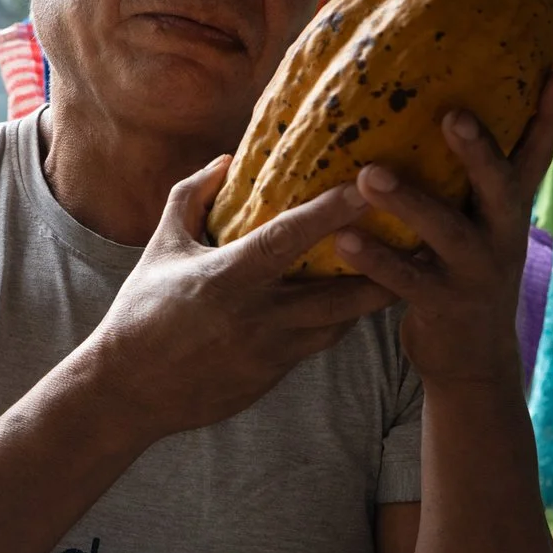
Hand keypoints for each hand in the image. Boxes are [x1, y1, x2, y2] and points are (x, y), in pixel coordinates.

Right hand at [84, 157, 397, 440]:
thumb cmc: (141, 312)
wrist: (128, 392)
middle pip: (342, 292)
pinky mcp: (274, 375)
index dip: (336, 210)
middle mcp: (258, 315)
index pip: (292, 237)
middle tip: (424, 235)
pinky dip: (338, 321)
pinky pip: (319, 343)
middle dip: (387, 265)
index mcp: (229, 276)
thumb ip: (191, 197)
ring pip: (340, 321)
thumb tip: (227, 161)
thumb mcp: (161, 247)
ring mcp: (271, 351)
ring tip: (404, 267)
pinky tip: (353, 301)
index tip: (372, 183)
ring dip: (370, 296)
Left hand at [333, 70, 552, 385]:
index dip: (551, 113)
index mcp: (510, 208)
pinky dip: (376, 259)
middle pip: (500, 184)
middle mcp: (502, 234)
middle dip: (479, 149)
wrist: (473, 360)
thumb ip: (469, 178)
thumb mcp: (480, 222)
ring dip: (409, 201)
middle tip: (452, 112)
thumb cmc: (463, 270)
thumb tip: (446, 105)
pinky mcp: (442, 304)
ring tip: (368, 175)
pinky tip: (343, 239)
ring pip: (446, 231)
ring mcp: (475, 271)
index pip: (537, 154)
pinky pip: (406, 279)